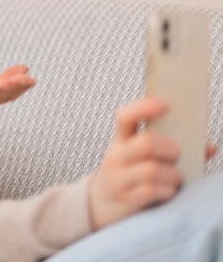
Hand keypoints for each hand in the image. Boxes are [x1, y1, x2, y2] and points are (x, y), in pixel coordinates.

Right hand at [88, 97, 217, 230]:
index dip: (145, 107)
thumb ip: (171, 150)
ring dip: (173, 174)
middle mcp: (117, 156)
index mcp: (122, 140)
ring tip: (175, 178)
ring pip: (152, 169)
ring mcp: (118, 177)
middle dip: (170, 149)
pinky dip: (167, 190)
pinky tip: (168, 191)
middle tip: (176, 155)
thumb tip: (209, 147)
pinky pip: (151, 191)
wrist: (101, 204)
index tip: (167, 105)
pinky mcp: (124, 197)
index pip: (125, 116)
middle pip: (145, 143)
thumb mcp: (141, 158)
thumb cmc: (131, 176)